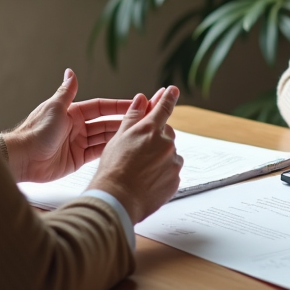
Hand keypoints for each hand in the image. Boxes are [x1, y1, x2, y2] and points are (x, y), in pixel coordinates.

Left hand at [2, 68, 133, 182]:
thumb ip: (67, 92)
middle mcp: (77, 127)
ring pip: (103, 138)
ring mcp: (77, 143)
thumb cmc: (35, 131)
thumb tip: (70, 72)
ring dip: (118, 136)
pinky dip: (109, 150)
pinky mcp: (77, 159)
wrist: (23, 158)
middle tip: (144, 120)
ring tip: (138, 135)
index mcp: (72, 112)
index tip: (136, 103)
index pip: (101, 106)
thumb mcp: (54, 107)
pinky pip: (97, 153)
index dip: (118, 105)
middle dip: (123, 121)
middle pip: (105, 123)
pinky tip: (123, 149)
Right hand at [88, 85, 183, 223]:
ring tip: (140, 170)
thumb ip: (133, 116)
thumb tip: (142, 98)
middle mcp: (166, 143)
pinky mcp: (176, 180)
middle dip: (156, 138)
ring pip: (170, 154)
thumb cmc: (113, 169)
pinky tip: (147, 180)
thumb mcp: (118, 138)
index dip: (168, 97)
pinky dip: (163, 173)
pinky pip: (172, 171)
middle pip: (166, 134)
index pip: (163, 108)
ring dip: (160, 157)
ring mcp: (173, 162)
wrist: (117, 199)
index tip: (173, 90)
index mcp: (150, 130)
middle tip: (139, 152)